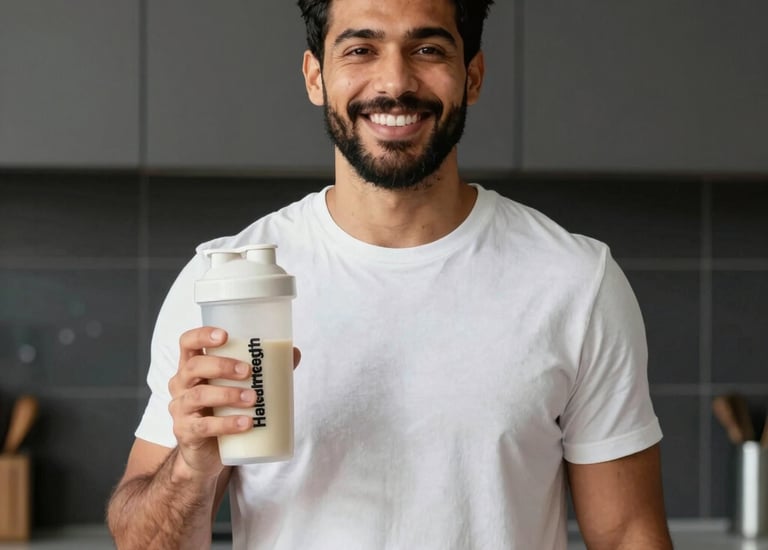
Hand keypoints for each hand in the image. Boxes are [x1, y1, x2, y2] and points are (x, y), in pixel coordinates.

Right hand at [168, 327, 300, 476]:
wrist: (206, 454)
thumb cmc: (221, 411)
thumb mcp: (236, 387)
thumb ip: (262, 370)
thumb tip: (293, 353)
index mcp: (192, 367)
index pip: (187, 342)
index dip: (202, 335)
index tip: (225, 336)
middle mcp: (181, 384)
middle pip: (194, 366)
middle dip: (222, 366)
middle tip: (248, 371)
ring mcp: (181, 409)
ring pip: (199, 395)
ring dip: (228, 394)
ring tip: (253, 398)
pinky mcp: (186, 432)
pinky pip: (204, 426)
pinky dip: (227, 424)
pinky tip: (246, 423)